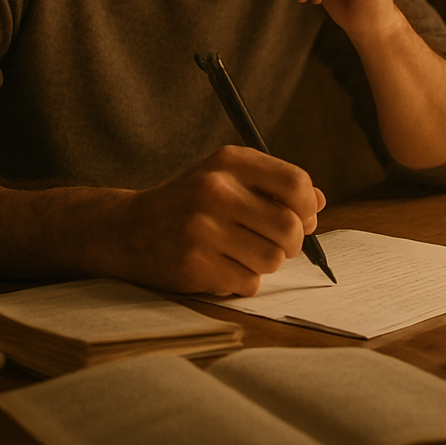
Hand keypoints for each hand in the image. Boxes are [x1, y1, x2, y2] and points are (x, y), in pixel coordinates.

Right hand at [116, 145, 324, 296]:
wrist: (127, 229)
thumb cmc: (189, 202)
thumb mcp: (226, 178)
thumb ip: (272, 185)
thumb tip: (317, 202)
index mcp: (229, 161)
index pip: (295, 183)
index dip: (307, 207)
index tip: (302, 218)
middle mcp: (216, 189)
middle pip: (290, 227)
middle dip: (290, 243)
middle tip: (274, 243)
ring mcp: (203, 228)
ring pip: (272, 259)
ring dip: (265, 263)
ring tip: (242, 253)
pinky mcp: (194, 264)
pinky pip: (248, 283)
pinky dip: (242, 280)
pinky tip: (220, 266)